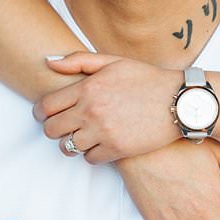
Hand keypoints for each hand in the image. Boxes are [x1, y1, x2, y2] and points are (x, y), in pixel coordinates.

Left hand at [36, 52, 179, 161]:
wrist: (179, 101)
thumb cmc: (146, 79)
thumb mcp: (113, 61)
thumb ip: (78, 61)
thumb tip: (48, 61)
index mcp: (87, 87)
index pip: (46, 106)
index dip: (40, 113)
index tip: (45, 115)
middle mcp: (91, 110)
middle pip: (51, 130)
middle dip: (53, 129)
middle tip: (63, 127)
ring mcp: (103, 131)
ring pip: (68, 147)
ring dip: (71, 144)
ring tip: (82, 137)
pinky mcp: (116, 149)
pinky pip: (89, 158)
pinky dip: (91, 154)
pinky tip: (100, 144)